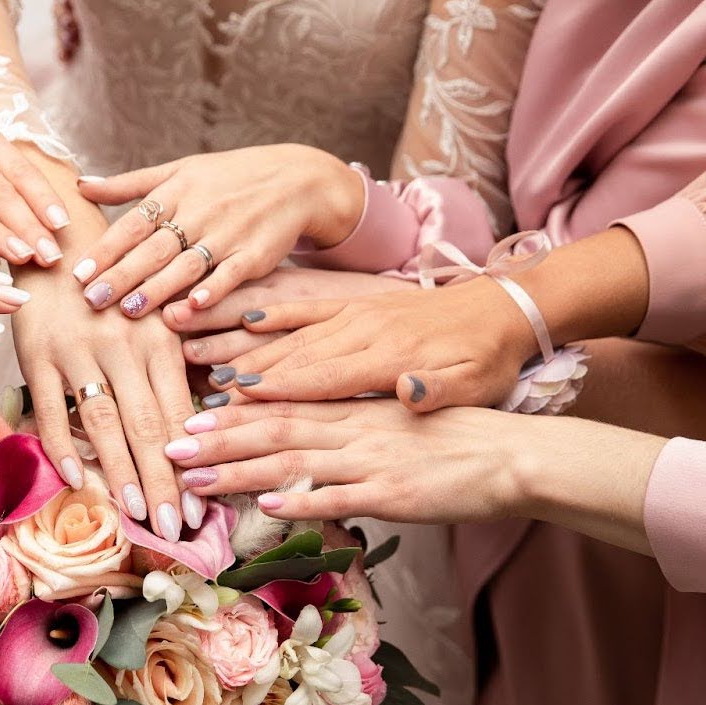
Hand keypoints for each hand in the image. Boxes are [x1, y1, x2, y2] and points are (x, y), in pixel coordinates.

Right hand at [12, 258, 199, 541]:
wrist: (54, 242)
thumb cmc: (116, 290)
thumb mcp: (154, 320)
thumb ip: (175, 370)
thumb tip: (202, 433)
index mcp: (160, 340)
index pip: (180, 414)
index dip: (190, 465)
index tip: (199, 510)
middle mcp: (124, 347)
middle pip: (148, 426)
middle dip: (162, 483)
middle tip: (173, 530)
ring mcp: (79, 351)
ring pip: (105, 422)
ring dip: (121, 472)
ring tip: (135, 514)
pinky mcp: (37, 354)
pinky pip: (52, 408)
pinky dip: (62, 446)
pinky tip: (75, 480)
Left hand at [70, 144, 364, 316]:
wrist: (297, 179)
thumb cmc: (230, 177)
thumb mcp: (179, 170)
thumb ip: (129, 184)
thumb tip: (78, 185)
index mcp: (175, 191)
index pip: (133, 224)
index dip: (105, 249)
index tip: (78, 274)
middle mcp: (198, 212)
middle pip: (153, 249)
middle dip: (121, 276)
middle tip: (91, 302)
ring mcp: (228, 234)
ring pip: (185, 266)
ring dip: (157, 289)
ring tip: (128, 311)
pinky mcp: (255, 254)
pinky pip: (229, 275)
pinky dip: (211, 290)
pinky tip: (190, 307)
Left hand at [165, 398, 668, 553]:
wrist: (512, 456)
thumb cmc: (453, 441)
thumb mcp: (393, 425)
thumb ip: (347, 432)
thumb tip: (303, 450)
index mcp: (352, 411)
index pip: (282, 408)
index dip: (233, 414)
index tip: (190, 417)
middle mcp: (353, 431)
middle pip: (273, 432)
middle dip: (218, 440)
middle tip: (171, 445)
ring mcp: (371, 461)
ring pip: (293, 463)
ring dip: (240, 471)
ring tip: (196, 477)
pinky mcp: (392, 493)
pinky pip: (340, 499)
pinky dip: (302, 502)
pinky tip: (266, 508)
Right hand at [216, 278, 535, 410]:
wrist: (504, 310)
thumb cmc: (486, 360)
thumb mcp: (472, 385)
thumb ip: (436, 390)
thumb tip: (408, 393)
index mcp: (386, 358)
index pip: (320, 377)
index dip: (275, 390)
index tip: (231, 399)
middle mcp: (362, 332)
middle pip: (292, 357)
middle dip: (243, 374)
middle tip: (200, 390)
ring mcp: (357, 315)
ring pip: (292, 334)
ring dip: (246, 347)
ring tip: (204, 356)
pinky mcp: (358, 305)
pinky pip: (309, 308)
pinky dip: (277, 313)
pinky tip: (248, 318)